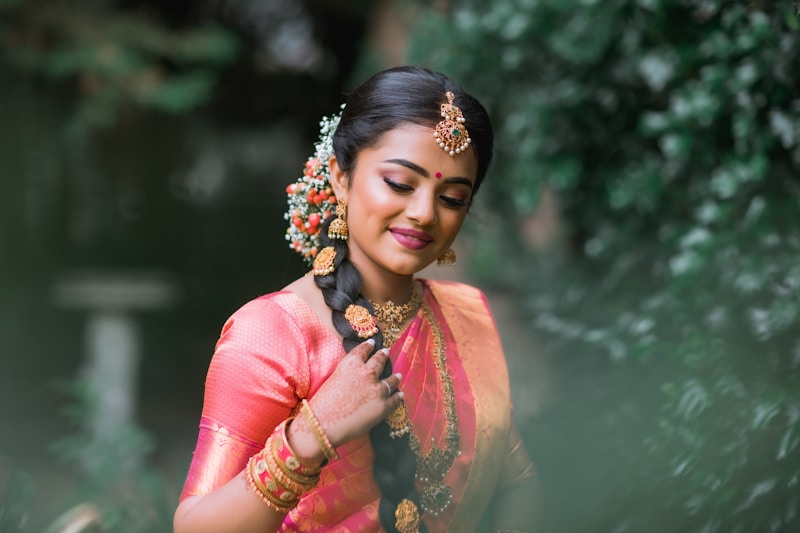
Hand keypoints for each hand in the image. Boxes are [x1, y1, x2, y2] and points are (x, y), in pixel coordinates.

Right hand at [286, 339, 401, 463]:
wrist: (323, 424)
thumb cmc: (322, 404)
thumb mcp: (334, 378)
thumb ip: (348, 373)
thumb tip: (358, 374)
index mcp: (351, 363)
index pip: (363, 350)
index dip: (369, 346)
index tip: (372, 343)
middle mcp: (367, 373)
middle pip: (379, 360)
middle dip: (383, 355)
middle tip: (386, 351)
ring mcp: (377, 389)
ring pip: (391, 380)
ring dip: (395, 377)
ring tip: (398, 375)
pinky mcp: (383, 406)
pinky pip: (394, 399)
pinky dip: (398, 396)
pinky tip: (399, 394)